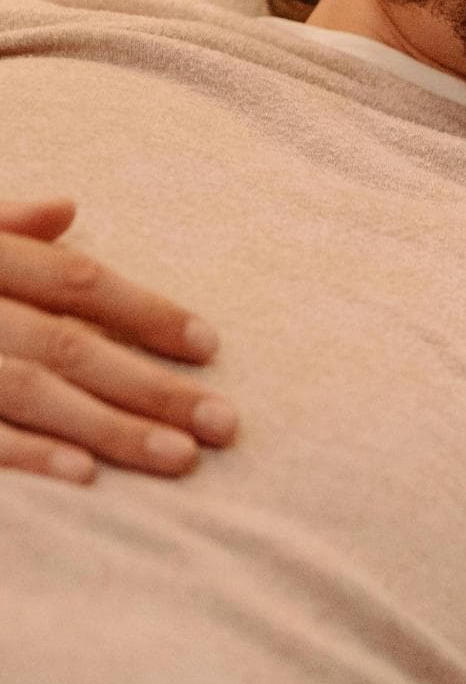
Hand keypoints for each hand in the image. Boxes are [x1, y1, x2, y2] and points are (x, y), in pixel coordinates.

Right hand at [0, 196, 235, 483]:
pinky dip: (28, 454)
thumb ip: (2, 225)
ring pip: (31, 391)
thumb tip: (66, 207)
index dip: (146, 311)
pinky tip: (86, 476)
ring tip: (182, 457)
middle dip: (151, 387)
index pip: (76, 281)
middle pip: (69, 346)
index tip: (211, 345)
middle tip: (226, 424)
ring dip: (110, 427)